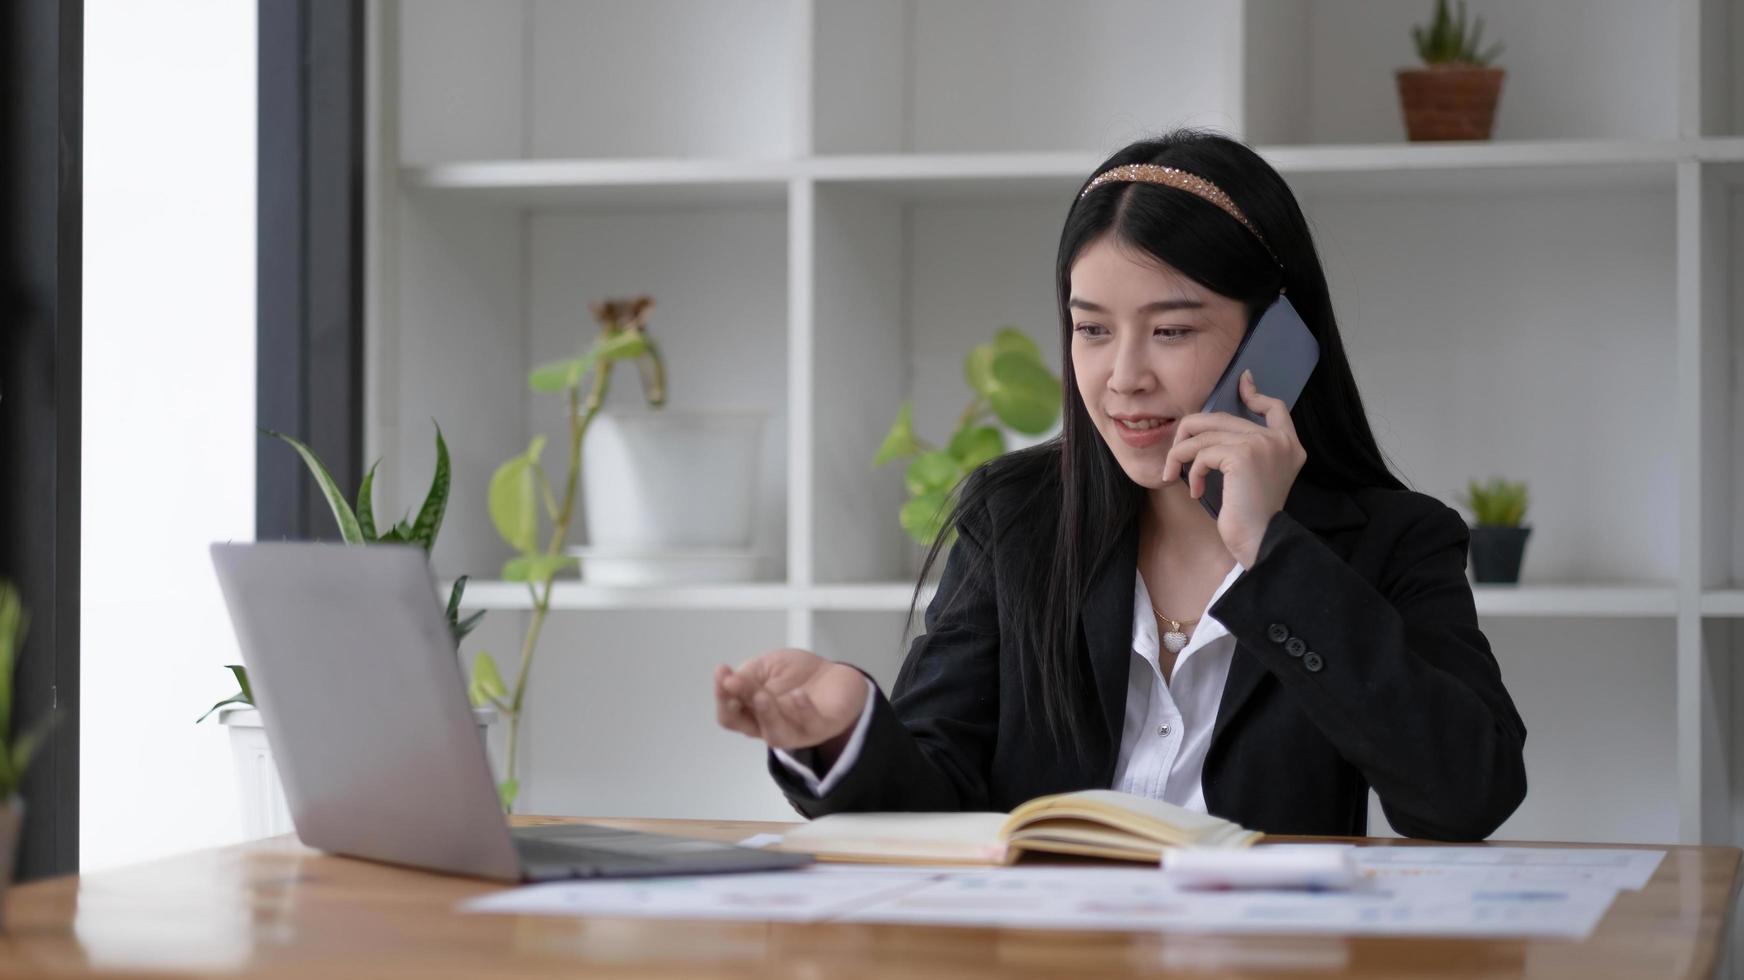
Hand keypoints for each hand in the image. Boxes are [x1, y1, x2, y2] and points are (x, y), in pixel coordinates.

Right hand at [714, 648, 866, 754]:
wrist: (836, 675)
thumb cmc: (796, 675)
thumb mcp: (767, 668)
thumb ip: (748, 676)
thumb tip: (727, 680)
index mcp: (753, 714)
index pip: (730, 715)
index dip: (722, 697)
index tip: (722, 671)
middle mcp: (771, 728)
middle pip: (749, 725)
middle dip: (741, 702)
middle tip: (736, 681)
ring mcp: (797, 731)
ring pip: (777, 734)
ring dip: (766, 714)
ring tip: (761, 695)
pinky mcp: (823, 728)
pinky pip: (811, 725)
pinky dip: (803, 711)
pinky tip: (798, 694)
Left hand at [1160, 369, 1306, 566]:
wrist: (1260, 540)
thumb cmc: (1252, 517)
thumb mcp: (1254, 478)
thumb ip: (1245, 451)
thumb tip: (1212, 428)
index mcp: (1289, 446)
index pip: (1276, 408)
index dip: (1256, 394)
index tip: (1243, 381)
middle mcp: (1280, 441)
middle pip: (1223, 418)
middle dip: (1191, 432)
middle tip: (1175, 453)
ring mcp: (1262, 444)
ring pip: (1205, 436)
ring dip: (1182, 456)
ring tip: (1175, 475)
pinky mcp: (1242, 454)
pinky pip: (1202, 454)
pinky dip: (1190, 472)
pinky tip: (1194, 491)